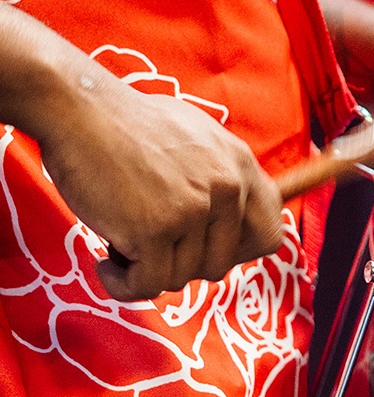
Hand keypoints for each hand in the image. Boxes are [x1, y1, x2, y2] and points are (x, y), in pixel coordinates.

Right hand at [37, 69, 282, 301]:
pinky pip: (149, 285)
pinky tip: (106, 263)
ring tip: (122, 242)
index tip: (202, 250)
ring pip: (181, 278)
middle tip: (151, 247)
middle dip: (181, 264)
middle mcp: (226, 188)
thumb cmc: (126, 124)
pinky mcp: (156, 229)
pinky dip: (123, 285)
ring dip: (147, 271)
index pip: (269, 234)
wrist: (81, 110)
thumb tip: (224, 218)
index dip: (237, 252)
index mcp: (240, 165)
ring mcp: (193, 209)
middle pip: (219, 265)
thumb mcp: (194, 134)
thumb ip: (218, 173)